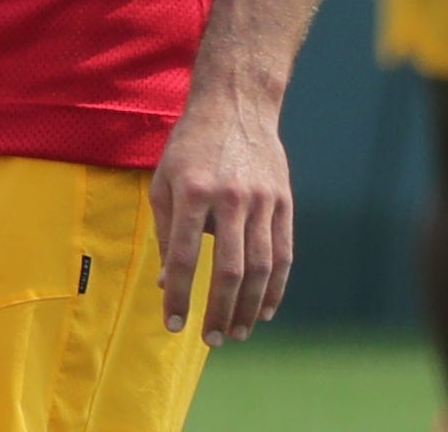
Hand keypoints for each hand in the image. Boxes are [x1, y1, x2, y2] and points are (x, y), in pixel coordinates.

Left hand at [151, 85, 291, 346]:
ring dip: (250, 308)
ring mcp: (261, 201)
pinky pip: (283, 256)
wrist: (234, 106)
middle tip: (211, 340)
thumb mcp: (163, 180)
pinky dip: (275, 289)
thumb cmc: (189, 147)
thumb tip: (167, 283)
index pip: (185, 255)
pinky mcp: (284, 203)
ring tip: (237, 333)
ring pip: (261, 268)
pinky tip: (264, 311)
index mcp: (191, 190)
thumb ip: (164, 232)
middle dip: (219, 311)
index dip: (180, 294)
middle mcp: (229, 198)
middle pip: (229, 269)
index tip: (174, 323)